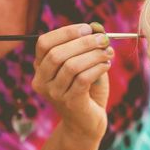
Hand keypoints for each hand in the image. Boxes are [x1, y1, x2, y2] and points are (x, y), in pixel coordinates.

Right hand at [32, 23, 112, 139]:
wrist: (88, 122)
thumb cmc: (86, 89)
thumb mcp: (86, 63)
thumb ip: (88, 46)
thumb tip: (97, 27)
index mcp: (40, 67)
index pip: (44, 43)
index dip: (65, 32)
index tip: (87, 29)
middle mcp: (42, 81)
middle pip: (57, 54)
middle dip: (83, 43)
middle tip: (104, 39)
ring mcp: (54, 94)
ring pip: (71, 66)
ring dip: (94, 55)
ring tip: (109, 53)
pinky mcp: (69, 103)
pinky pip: (83, 79)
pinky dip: (97, 68)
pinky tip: (106, 65)